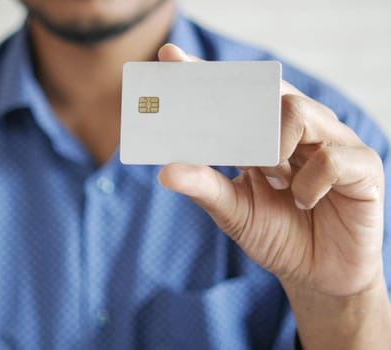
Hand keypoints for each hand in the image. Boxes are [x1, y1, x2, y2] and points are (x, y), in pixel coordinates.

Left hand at [156, 44, 385, 296]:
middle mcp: (300, 128)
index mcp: (266, 133)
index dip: (205, 74)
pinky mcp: (363, 167)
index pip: (237, 93)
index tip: (170, 56)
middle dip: (235, 104)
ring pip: (298, 111)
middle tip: (213, 124)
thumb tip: (165, 171)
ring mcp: (333, 142)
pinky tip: (303, 202)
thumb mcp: (233, 210)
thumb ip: (204, 186)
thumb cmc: (276, 235)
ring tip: (273, 182)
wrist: (316, 275)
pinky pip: (331, 158)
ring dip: (273, 150)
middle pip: (266, 89)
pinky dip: (308, 184)